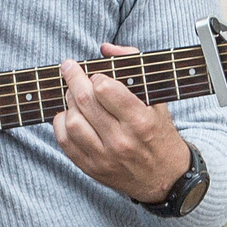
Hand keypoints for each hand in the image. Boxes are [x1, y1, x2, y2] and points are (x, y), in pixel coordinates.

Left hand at [54, 43, 191, 204]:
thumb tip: (106, 48)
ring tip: (73, 95)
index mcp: (141, 122)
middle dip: (73, 78)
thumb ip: (134, 66)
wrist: (165, 178)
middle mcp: (121, 141)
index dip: (96, 76)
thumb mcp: (157, 99)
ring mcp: (104, 157)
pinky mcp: (91, 169)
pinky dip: (61, 123)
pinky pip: (64, 142)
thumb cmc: (160, 133)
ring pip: (71, 121)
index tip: (96, 75)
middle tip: (69, 68)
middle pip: (84, 102)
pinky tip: (68, 115)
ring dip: (67, 102)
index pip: (106, 90)